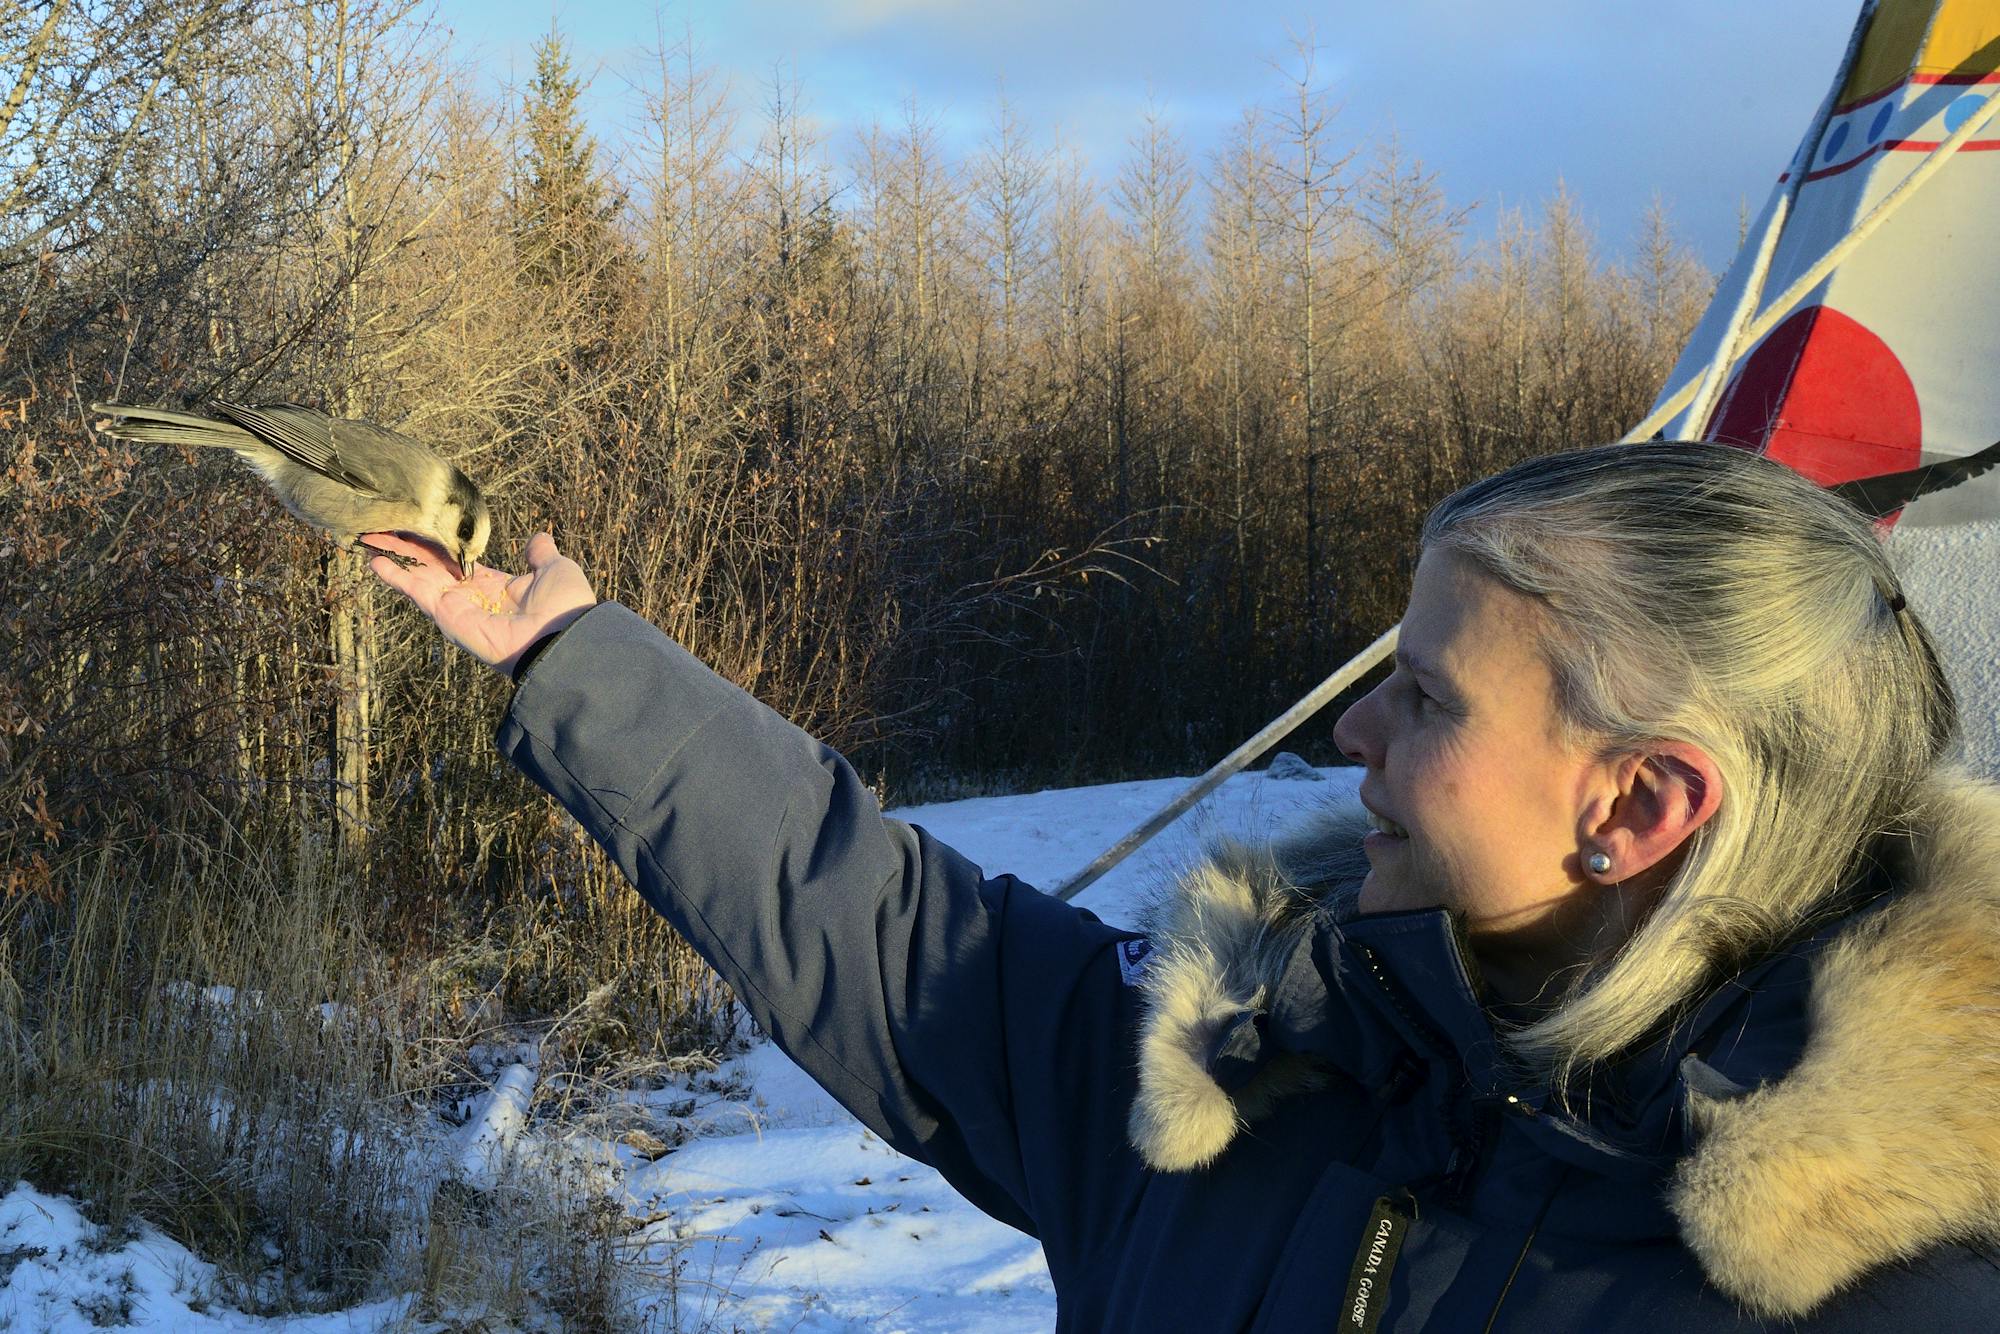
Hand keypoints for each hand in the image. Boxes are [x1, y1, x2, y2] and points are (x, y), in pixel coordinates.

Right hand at [365, 530, 597, 675]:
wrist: (562, 638)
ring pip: (418, 576)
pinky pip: (417, 592)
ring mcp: (456, 608)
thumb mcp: (555, 570)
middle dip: (409, 547)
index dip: (441, 545)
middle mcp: (472, 598)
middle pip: (432, 567)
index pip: (460, 562)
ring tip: (370, 536)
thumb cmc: (564, 607)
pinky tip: (374, 561)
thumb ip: (541, 555)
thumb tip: (539, 539)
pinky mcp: (446, 615)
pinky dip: (395, 576)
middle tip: (386, 525)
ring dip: (394, 557)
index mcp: (496, 587)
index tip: (425, 529)